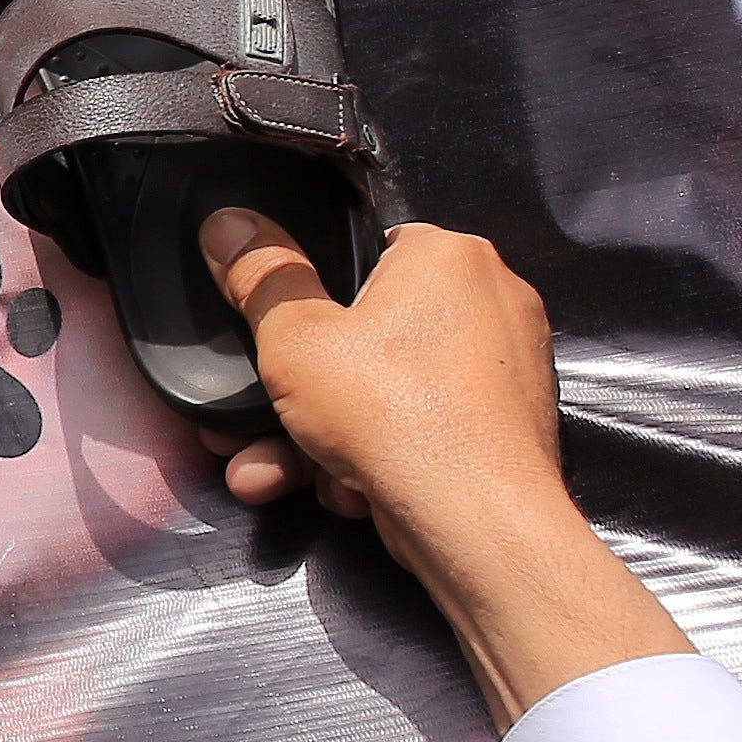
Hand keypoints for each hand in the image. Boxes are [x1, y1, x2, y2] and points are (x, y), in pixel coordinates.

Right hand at [200, 212, 693, 730]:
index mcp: (448, 254)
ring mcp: (510, 364)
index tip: (279, 341)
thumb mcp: (293, 338)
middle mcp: (493, 297)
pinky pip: (426, 426)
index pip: (367, 250)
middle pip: (373, 334)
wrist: (475, 516)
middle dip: (309, 390)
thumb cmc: (394, 413)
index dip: (314, 298)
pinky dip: (383, 454)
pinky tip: (348, 488)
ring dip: (329, 433)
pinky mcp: (511, 423)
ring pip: (393, 390)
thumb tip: (231, 225)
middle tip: (269, 419)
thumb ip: (259, 277)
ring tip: (284, 470)